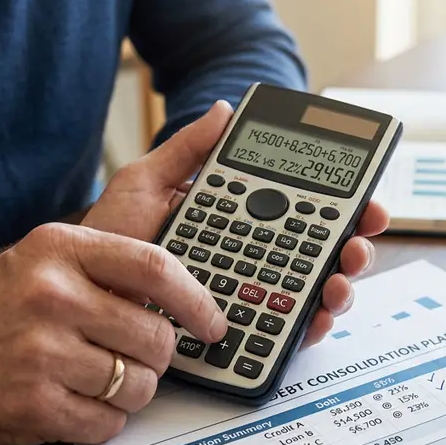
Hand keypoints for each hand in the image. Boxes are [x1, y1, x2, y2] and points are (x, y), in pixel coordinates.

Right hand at [0, 223, 227, 444]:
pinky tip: (76, 401)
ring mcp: (41, 353)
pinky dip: (103, 420)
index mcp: (61, 249)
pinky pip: (108, 423)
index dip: (197, 301)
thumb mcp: (50, 259)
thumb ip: (112, 264)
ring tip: (98, 378)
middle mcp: (51, 297)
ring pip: (137, 385)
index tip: (213, 324)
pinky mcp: (34, 405)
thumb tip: (190, 290)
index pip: (155, 269)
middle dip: (156, 356)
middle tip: (134, 355)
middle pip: (155, 337)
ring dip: (130, 390)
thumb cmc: (4, 305)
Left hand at [81, 100, 388, 346]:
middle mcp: (251, 259)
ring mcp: (247, 297)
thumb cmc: (110, 240)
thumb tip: (224, 108)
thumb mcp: (145, 184)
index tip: (367, 203)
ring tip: (338, 280)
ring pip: (312, 293)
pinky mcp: (235, 336)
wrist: (78, 294)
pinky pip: (284, 333)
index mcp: (240, 220)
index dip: (344, 207)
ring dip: (339, 286)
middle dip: (353, 248)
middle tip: (358, 244)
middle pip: (320, 254)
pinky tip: (314, 315)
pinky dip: (308, 326)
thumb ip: (187, 150)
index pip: (304, 211)